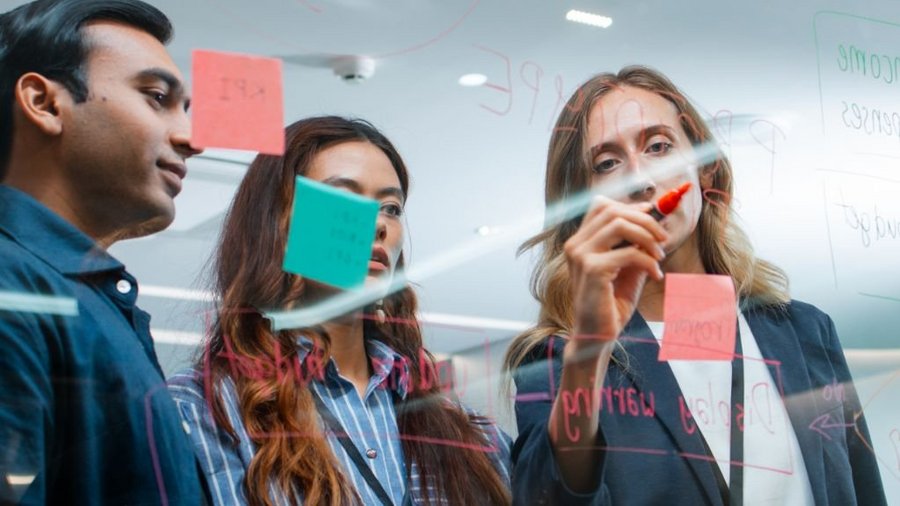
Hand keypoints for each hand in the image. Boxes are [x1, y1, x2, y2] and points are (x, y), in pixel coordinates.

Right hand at [563, 196, 667, 357]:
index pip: (601, 206)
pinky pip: (629, 253)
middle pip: (612, 211)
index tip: (653, 215)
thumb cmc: (611, 303)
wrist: (597, 335)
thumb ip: (634, 244)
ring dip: (647, 237)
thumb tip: (653, 218)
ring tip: (659, 256)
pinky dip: (648, 261)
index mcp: (580, 242)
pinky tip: (655, 275)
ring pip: (619, 224)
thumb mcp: (627, 267)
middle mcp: (576, 245)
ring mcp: (581, 256)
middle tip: (663, 239)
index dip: (630, 206)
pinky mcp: (592, 270)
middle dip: (645, 220)